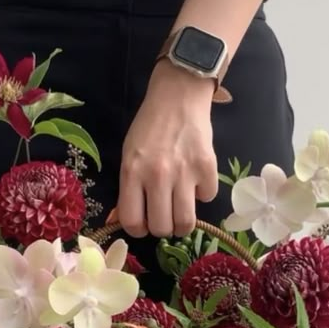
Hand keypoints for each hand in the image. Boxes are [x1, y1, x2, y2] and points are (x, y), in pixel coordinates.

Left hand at [117, 60, 218, 237]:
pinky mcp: (207, 167)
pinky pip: (207, 197)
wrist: (178, 97)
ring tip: (181, 211)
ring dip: (183, 224)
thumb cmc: (149, 128)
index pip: (132, 221)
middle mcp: (157, 176)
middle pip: (162, 228)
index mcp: (132, 172)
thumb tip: (121, 220)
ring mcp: (184, 173)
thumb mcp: (128, 156)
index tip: (144, 223)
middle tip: (164, 217)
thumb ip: (127, 188)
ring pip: (186, 223)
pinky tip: (196, 181)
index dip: (138, 230)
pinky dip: (203, 194)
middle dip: (162, 228)